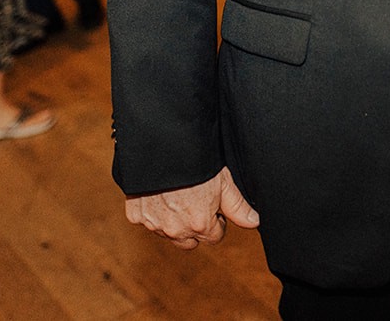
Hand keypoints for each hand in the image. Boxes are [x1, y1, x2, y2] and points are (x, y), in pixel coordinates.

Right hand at [124, 168, 258, 249]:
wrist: (161, 146)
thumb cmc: (196, 161)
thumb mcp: (223, 181)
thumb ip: (238, 207)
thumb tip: (253, 223)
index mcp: (200, 225)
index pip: (214, 237)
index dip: (217, 222)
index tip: (214, 207)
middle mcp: (175, 230)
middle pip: (190, 241)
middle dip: (195, 227)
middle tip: (196, 202)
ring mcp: (153, 223)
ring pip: (168, 233)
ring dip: (174, 222)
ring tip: (178, 195)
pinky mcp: (135, 215)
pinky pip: (147, 221)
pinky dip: (153, 212)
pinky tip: (159, 193)